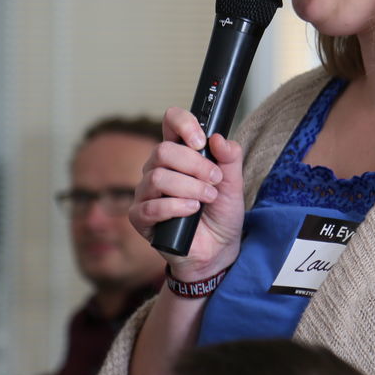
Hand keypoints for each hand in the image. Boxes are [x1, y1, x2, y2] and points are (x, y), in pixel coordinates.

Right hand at [130, 107, 245, 281]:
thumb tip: (218, 138)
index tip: (201, 140)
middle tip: (214, 180)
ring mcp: (146, 193)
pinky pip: (150, 206)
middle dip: (194, 165)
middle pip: (163, 151)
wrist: (218, 251)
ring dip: (189, 187)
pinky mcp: (141, 218)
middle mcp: (158, 170)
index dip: (183, 124)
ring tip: (208, 198)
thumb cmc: (221, 215)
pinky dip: (176, 207)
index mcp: (179, 155)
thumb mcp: (233, 184)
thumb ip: (230, 159)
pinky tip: (192, 211)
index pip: (170, 123)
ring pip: (157, 178)